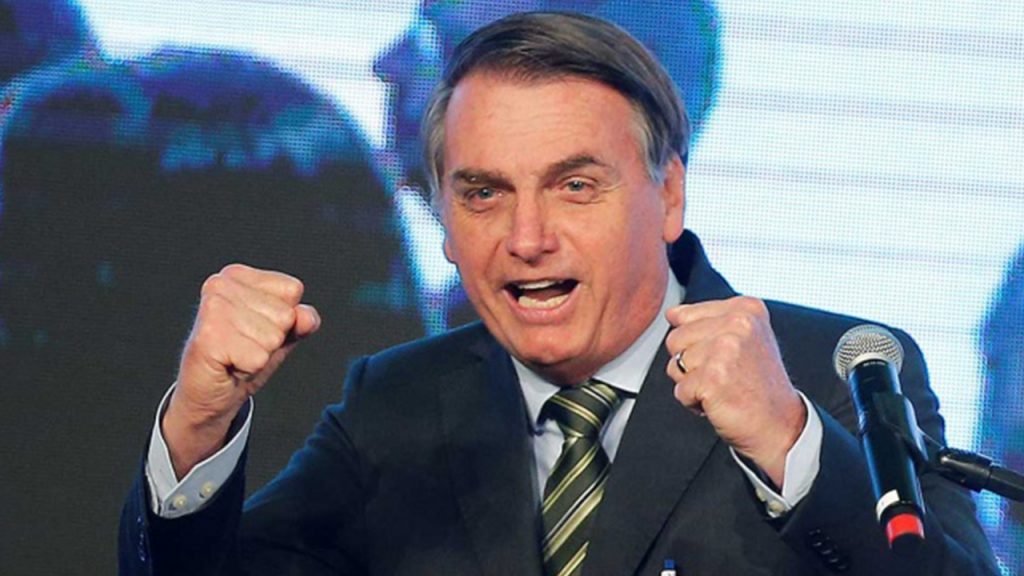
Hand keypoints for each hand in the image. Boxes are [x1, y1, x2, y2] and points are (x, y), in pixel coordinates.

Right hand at [162, 264, 320, 477]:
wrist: (208, 394)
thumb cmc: (240, 359)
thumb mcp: (281, 335)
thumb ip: (301, 321)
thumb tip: (306, 317)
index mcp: (238, 276)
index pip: (292, 289)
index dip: (285, 319)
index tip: (257, 330)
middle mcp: (221, 284)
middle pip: (285, 314)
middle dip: (272, 339)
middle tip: (245, 346)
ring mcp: (213, 308)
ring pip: (273, 337)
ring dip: (259, 355)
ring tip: (236, 355)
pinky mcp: (208, 337)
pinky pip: (258, 358)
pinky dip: (249, 369)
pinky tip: (229, 365)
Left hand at [665, 296, 804, 486]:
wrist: (779, 424)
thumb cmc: (758, 385)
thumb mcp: (745, 338)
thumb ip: (709, 320)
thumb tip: (672, 314)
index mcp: (745, 309)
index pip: (684, 315)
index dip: (696, 343)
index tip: (725, 356)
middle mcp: (738, 324)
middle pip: (675, 339)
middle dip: (690, 363)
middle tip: (723, 375)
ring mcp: (725, 350)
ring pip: (675, 364)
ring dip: (692, 383)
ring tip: (722, 387)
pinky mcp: (713, 378)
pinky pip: (680, 390)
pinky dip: (693, 402)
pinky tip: (720, 401)